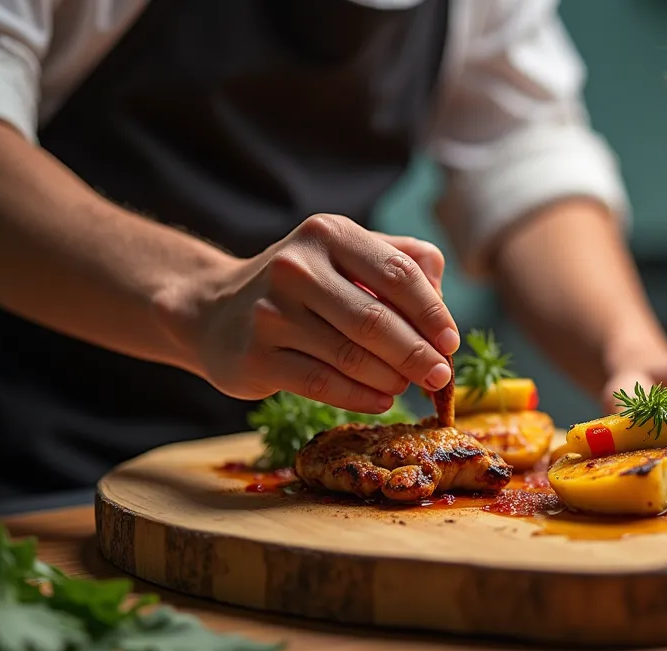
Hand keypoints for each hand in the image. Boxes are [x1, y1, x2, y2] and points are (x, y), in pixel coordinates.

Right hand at [176, 214, 459, 412]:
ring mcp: (271, 312)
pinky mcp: (256, 356)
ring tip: (409, 387)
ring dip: (391, 378)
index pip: (398, 273)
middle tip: (440, 377)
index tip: (451, 343)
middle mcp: (296, 266)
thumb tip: (443, 307)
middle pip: (376, 319)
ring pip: (351, 356)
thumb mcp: (348, 255)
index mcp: (329, 233)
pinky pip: (323, 384)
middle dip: (417, 354)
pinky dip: (360, 397)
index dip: (433, 313)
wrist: (214, 310)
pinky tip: (382, 400)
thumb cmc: (303, 286)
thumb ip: (403, 263)